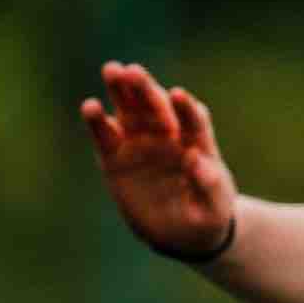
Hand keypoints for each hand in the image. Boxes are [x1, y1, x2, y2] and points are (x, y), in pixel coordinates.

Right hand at [79, 60, 239, 259]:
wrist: (180, 233)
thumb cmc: (205, 215)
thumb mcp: (213, 207)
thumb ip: (208, 183)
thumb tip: (196, 159)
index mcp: (196, 143)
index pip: (192, 119)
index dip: (185, 108)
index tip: (177, 96)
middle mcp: (168, 136)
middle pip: (157, 105)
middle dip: (145, 88)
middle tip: (132, 71)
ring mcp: (140, 144)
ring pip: (130, 111)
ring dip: (121, 90)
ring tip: (111, 69)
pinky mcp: (116, 158)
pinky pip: (105, 136)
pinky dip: (97, 122)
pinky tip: (90, 107)